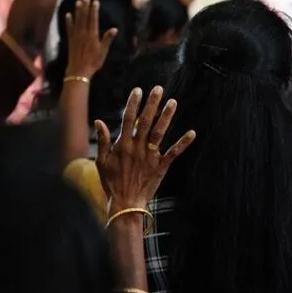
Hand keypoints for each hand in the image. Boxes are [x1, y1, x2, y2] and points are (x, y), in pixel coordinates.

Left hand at [64, 0, 116, 78]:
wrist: (79, 70)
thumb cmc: (94, 62)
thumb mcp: (103, 51)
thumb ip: (107, 39)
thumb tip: (114, 29)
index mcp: (92, 35)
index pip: (93, 19)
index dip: (94, 10)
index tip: (95, 1)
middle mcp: (83, 33)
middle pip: (84, 17)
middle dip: (85, 6)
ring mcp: (75, 36)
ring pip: (77, 20)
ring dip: (77, 10)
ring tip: (78, 1)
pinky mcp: (70, 39)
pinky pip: (69, 28)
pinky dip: (68, 21)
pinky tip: (68, 14)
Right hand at [96, 87, 195, 212]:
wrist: (124, 203)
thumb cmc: (111, 183)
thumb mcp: (101, 162)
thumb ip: (103, 141)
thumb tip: (99, 121)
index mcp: (123, 145)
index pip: (128, 119)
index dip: (133, 104)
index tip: (138, 90)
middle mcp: (137, 147)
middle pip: (145, 121)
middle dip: (152, 104)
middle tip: (158, 89)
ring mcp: (150, 156)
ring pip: (159, 133)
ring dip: (166, 117)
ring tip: (173, 102)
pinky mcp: (161, 166)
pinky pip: (173, 153)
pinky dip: (183, 143)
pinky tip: (192, 133)